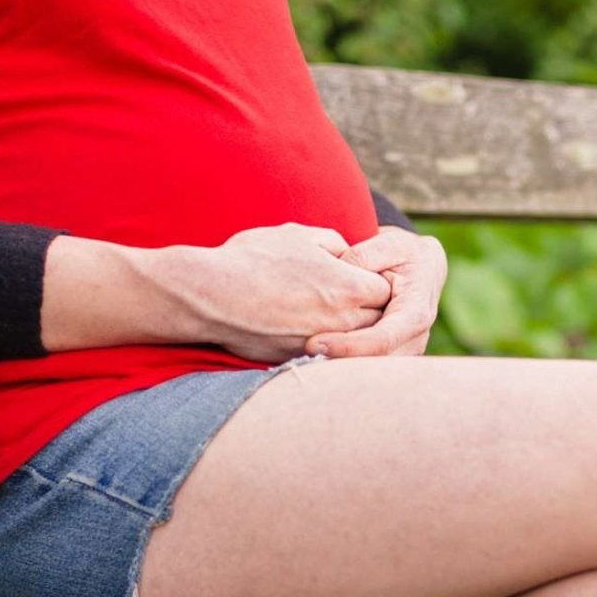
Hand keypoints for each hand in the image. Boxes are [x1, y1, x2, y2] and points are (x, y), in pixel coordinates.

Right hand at [181, 222, 394, 362]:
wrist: (210, 294)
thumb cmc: (253, 258)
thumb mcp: (298, 235)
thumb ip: (332, 242)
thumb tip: (345, 253)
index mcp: (349, 287)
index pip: (386, 291)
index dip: (374, 281)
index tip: (359, 276)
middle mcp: (342, 321)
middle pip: (377, 322)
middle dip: (369, 310)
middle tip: (348, 298)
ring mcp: (321, 345)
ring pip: (355, 345)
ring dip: (349, 332)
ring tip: (328, 315)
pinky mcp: (298, 360)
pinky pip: (326, 357)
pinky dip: (324, 346)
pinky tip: (307, 331)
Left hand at [306, 226, 447, 357]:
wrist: (418, 265)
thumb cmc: (403, 253)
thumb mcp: (390, 244)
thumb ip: (365, 256)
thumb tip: (342, 271)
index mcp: (416, 312)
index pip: (383, 339)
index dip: (349, 346)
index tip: (314, 343)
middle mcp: (414, 338)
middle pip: (376, 364)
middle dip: (339, 363)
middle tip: (301, 355)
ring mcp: (405, 350)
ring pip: (370, 372)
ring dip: (338, 368)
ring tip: (303, 359)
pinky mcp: (392, 355)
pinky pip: (367, 368)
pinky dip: (341, 366)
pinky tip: (314, 358)